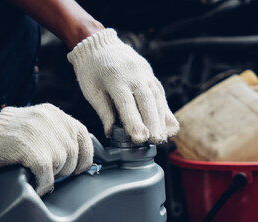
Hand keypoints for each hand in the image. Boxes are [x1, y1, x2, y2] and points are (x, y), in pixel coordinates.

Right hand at [0, 104, 92, 195]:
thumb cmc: (7, 134)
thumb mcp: (37, 122)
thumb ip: (57, 131)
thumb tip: (78, 153)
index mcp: (54, 113)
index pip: (82, 135)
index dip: (84, 155)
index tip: (78, 167)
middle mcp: (51, 120)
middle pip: (73, 153)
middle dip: (64, 168)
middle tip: (49, 172)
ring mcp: (42, 135)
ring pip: (62, 165)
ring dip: (52, 176)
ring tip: (39, 175)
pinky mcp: (32, 151)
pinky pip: (47, 176)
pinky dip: (43, 184)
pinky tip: (36, 185)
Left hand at [67, 29, 178, 143]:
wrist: (98, 43)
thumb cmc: (91, 69)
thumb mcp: (91, 90)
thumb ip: (104, 111)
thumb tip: (111, 134)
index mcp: (114, 78)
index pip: (126, 103)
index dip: (134, 122)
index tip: (140, 139)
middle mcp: (133, 74)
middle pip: (147, 100)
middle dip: (153, 123)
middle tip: (156, 142)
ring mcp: (144, 72)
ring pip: (156, 96)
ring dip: (161, 118)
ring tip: (162, 137)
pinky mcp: (150, 73)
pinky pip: (159, 92)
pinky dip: (164, 109)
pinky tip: (166, 124)